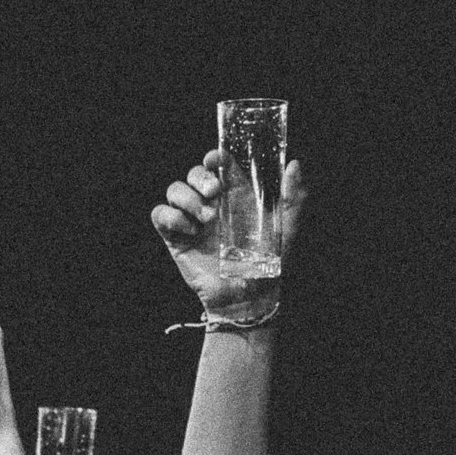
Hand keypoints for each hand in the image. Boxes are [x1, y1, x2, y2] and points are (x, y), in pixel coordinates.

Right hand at [149, 147, 304, 314]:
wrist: (246, 297)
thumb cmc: (268, 265)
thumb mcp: (287, 228)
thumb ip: (293, 197)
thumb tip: (294, 164)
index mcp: (236, 197)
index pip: (219, 166)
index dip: (215, 157)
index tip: (216, 159)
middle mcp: (212, 205)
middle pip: (194, 174)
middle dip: (200, 177)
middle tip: (213, 193)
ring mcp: (192, 220)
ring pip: (175, 190)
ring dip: (187, 198)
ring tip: (205, 219)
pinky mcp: (176, 238)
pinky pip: (160, 214)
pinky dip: (171, 216)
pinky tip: (190, 230)